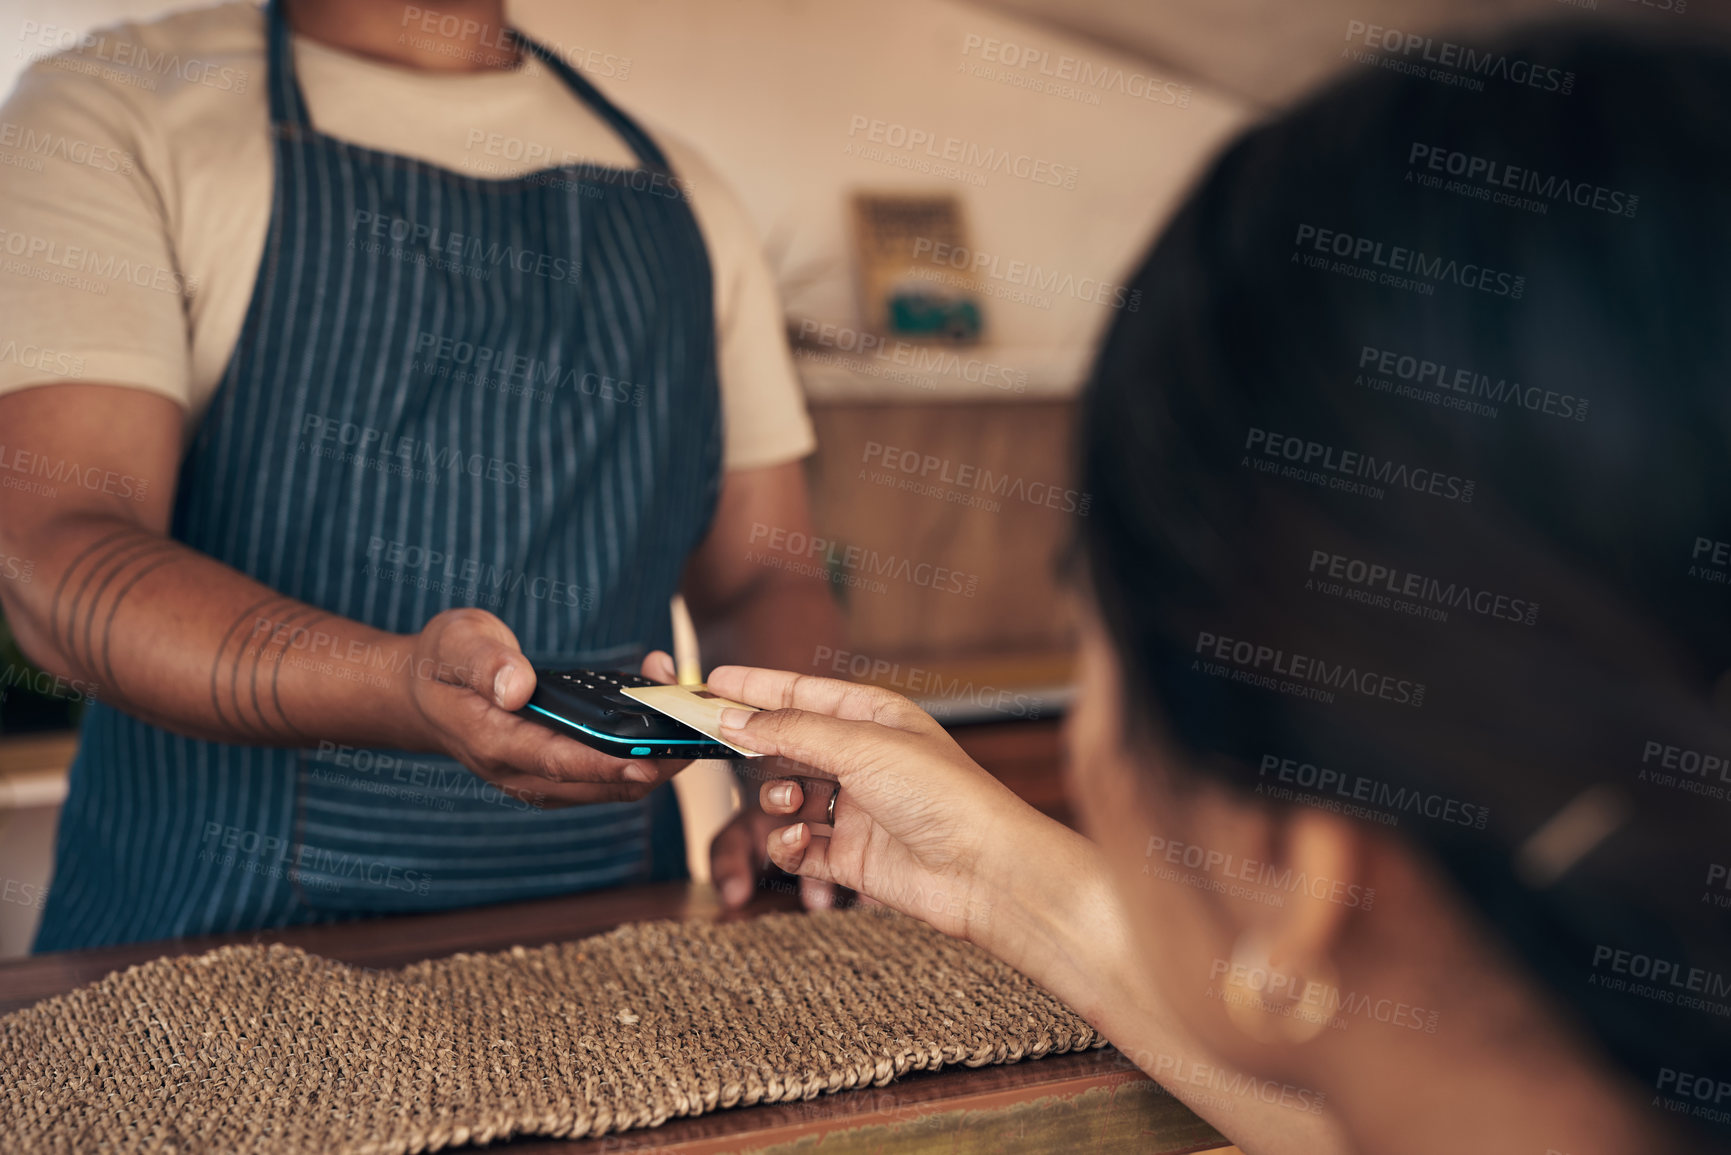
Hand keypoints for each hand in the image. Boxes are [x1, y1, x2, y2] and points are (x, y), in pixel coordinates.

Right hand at [407, 608, 683, 806]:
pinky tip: (660, 720)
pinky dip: (636, 755)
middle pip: (594, 784)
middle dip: (649, 765)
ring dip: (651, 761)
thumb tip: (518, 686)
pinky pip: (600, 774)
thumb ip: (485, 662)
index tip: (649, 761)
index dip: (605, 765)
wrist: (420, 690)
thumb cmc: (442, 661)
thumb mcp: (457, 642)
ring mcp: (534, 777)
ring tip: (688, 723)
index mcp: (492, 740)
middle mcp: (516, 770)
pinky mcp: (550, 771)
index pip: (557, 760)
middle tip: (695, 736)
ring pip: (605, 786)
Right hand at [706, 665, 1050, 943]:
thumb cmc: (941, 794)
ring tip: (790, 802)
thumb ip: (791, 731)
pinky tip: (798, 840)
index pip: (801, 694)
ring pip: (787, 796)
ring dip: (777, 798)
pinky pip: (796, 845)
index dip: (756, 686)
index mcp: (872, 717)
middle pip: (789, 745)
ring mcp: (854, 809)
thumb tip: (734, 720)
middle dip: (757, 746)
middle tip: (719, 744)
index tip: (711, 680)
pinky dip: (787, 843)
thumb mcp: (860, 746)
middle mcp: (862, 759)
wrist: (982, 870)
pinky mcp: (849, 856)